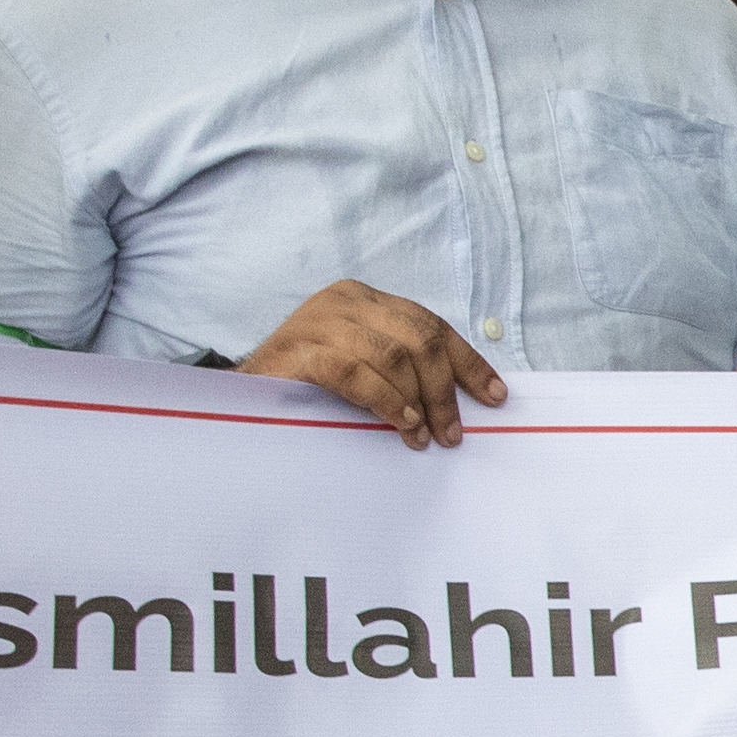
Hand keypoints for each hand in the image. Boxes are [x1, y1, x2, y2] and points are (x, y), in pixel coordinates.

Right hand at [242, 281, 504, 445]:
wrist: (240, 396)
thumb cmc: (307, 384)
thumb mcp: (361, 364)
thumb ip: (401, 366)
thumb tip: (460, 398)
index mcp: (366, 299)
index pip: (431, 325)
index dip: (469, 362)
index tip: (495, 396)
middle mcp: (345, 301)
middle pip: (419, 340)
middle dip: (445, 390)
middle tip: (452, 433)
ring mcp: (319, 321)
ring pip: (392, 356)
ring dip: (416, 401)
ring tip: (423, 437)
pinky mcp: (299, 349)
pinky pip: (355, 373)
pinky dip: (384, 400)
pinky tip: (399, 422)